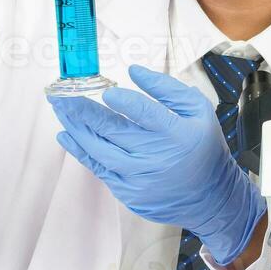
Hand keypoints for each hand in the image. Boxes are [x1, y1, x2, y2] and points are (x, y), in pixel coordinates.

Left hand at [48, 64, 265, 265]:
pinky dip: (81, 151)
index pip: (145, 114)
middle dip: (83, 111)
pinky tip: (67, 135)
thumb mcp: (198, 110)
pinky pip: (100, 169)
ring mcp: (141, 179)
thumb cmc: (203, 146)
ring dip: (76, 128)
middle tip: (60, 95)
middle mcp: (157, 158)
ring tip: (60, 110)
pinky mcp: (129, 194)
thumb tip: (133, 71)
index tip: (105, 92)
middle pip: (114, 131)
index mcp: (178, 134)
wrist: (211, 198)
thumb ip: (167, 88)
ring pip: (100, 151)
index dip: (123, 102)